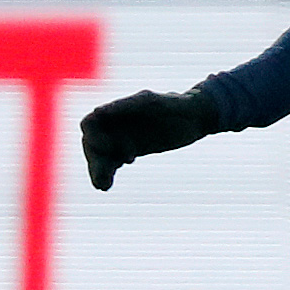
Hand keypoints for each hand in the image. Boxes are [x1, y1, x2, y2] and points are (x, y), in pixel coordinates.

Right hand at [81, 88, 219, 189]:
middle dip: (95, 160)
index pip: (91, 122)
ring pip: (101, 155)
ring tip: (103, 185)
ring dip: (98, 170)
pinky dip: (107, 173)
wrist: (198, 116)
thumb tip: (97, 112)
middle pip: (93, 142)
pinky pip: (112, 162)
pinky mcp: (131, 149)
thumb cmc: (178, 106)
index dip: (92, 136)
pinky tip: (106, 185)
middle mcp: (117, 123)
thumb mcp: (155, 103)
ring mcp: (124, 136)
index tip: (105, 149)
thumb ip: (127, 106)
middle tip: (102, 178)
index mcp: (120, 109)